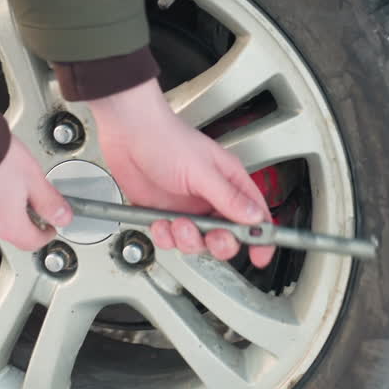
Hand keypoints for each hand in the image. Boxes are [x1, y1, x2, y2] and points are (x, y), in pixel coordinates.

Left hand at [89, 79, 274, 266]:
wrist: (127, 132)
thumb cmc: (165, 138)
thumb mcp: (202, 170)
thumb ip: (228, 197)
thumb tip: (254, 218)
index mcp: (228, 182)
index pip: (255, 215)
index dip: (261, 238)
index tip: (260, 256)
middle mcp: (210, 197)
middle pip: (227, 236)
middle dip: (219, 242)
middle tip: (212, 237)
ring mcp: (186, 208)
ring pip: (197, 242)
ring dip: (187, 239)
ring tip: (177, 223)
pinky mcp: (163, 213)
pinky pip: (169, 239)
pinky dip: (164, 236)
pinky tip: (159, 223)